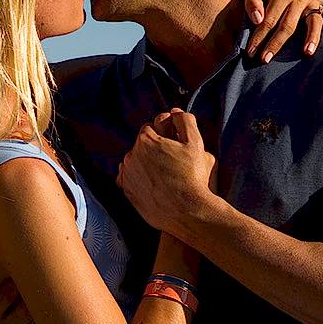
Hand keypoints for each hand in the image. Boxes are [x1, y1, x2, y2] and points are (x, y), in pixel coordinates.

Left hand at [118, 109, 216, 232]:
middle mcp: (131, 155)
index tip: (174, 142)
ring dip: (146, 162)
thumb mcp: (196, 144)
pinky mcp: (126, 190)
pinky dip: (139, 177)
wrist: (186, 211)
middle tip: (172, 158)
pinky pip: (130, 178)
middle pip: (142, 144)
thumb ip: (185, 122)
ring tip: (165, 172)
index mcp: (146, 140)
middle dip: (155, 147)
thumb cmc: (193, 177)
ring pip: (136, 161)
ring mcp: (127, 174)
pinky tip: (154, 183)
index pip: (152, 127)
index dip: (165, 133)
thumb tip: (176, 111)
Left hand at [238, 0, 322, 62]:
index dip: (259, 37)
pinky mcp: (315, 1)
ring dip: (312, 38)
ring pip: (314, 21)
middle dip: (276, 44)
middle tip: (265, 60)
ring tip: (307, 52)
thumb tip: (259, 19)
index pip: (269, 20)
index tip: (250, 52)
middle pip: (288, 26)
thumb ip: (251, 1)